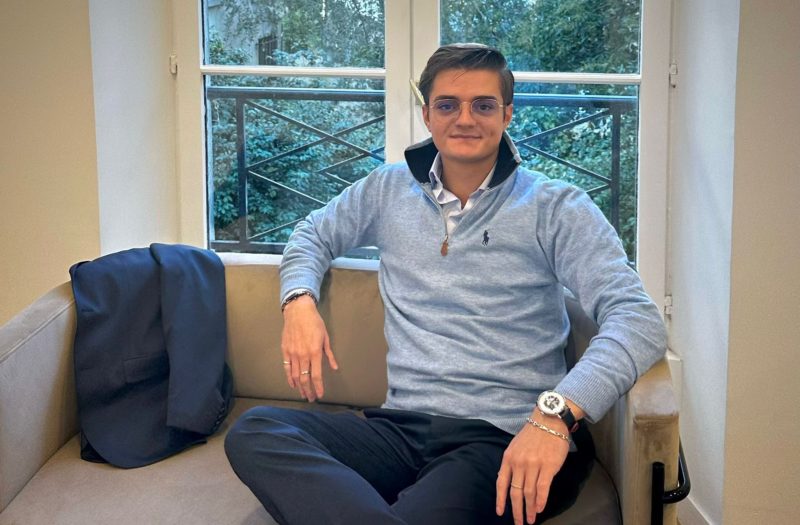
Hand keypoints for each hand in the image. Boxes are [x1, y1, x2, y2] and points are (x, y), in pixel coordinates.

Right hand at [280, 295, 337, 400]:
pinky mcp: (285, 350)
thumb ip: (329, 354)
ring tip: (303, 394)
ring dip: (300, 387)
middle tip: (311, 398)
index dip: (318, 387)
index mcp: (315, 352)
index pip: (316, 375)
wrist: (298, 311)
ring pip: (295, 375)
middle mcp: (303, 355)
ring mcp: (293, 353)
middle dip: (309, 391)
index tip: (320, 395)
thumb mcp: (325, 337)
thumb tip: (334, 367)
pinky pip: (287, 367)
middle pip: (305, 378)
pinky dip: (289, 377)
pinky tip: (293, 384)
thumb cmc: (314, 322)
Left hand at [495, 410, 570, 524]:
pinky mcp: (548, 466)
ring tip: (530, 519)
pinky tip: (540, 509)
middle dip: (516, 510)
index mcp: (508, 458)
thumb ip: (512, 463)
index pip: (501, 483)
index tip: (500, 513)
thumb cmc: (533, 434)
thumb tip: (509, 481)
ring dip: (529, 509)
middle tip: (518, 523)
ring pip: (529, 493)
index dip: (500, 500)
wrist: (549, 420)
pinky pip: (542, 488)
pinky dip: (541, 501)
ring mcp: (533, 465)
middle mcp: (518, 463)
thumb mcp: (515, 446)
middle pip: (515, 492)